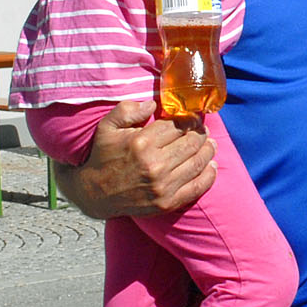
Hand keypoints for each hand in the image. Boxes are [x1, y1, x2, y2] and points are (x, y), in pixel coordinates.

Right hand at [53, 100, 215, 218]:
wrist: (94, 194)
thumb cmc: (103, 156)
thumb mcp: (107, 127)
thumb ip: (128, 110)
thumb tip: (153, 103)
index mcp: (141, 142)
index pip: (178, 125)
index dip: (189, 119)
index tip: (192, 118)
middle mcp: (154, 164)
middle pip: (192, 142)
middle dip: (201, 133)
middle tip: (202, 130)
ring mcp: (163, 185)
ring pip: (198, 162)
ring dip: (208, 150)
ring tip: (210, 144)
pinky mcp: (167, 202)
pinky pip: (197, 187)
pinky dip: (209, 175)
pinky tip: (212, 165)